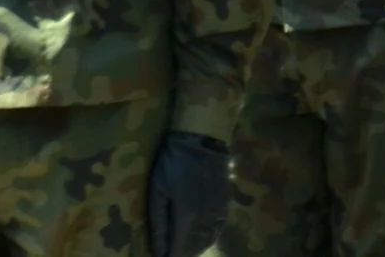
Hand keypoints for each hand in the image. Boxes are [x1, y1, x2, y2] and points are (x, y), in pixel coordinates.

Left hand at [147, 133, 232, 256]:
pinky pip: (219, 227)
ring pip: (208, 239)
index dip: (169, 255)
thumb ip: (159, 223)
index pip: (178, 249)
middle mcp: (205, 218)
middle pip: (194, 247)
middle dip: (182, 253)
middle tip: (170, 251)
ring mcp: (218, 210)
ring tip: (184, 249)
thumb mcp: (158, 190)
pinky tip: (202, 238)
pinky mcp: (226, 201)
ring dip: (196, 247)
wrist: (202, 138)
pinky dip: (210, 237)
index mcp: (186, 216)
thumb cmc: (173, 163)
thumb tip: (158, 250)